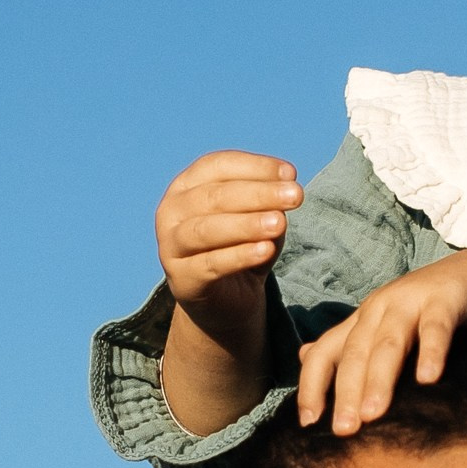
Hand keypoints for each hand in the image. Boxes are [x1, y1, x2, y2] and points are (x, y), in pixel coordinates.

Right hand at [157, 150, 303, 340]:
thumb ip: (268, 205)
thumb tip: (283, 193)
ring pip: (206, 229)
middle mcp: (172, 211)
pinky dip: (239, 256)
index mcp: (187, 185)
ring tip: (279, 223)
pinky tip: (265, 251)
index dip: (255, 167)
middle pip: (214, 196)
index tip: (291, 174)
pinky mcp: (181, 279)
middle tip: (296, 195)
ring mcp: (170, 246)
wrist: (225, 302)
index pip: (218, 166)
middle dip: (259, 194)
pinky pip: (209, 265)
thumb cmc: (240, 248)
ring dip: (246, 224)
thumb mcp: (258, 220)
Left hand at [296, 252, 466, 431]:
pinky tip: (428, 378)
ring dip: (379, 378)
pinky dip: (432, 351)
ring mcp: (412, 300)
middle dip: (345, 392)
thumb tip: (303, 356)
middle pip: (354, 353)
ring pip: (389, 342)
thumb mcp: (386, 330)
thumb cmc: (431, 313)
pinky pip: (437, 327)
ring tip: (373, 414)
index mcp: (362, 321)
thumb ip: (349, 346)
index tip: (307, 423)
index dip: (311, 386)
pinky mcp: (447, 298)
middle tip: (343, 430)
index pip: (324, 353)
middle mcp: (380, 308)